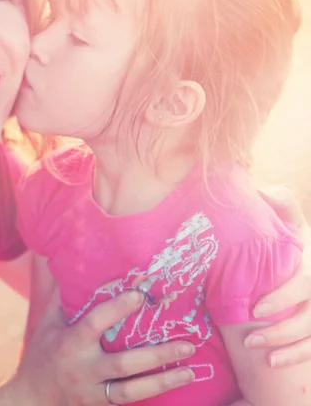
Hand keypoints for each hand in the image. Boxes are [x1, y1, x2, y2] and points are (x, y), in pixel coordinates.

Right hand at [14, 288, 194, 404]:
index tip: (141, 294)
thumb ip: (62, 295)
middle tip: (187, 344)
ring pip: (132, 390)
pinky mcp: (99, 405)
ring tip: (191, 369)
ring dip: (163, 380)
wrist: (31, 397)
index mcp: (70, 342)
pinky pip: (128, 401)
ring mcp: (92, 391)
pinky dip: (152, 393)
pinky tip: (174, 384)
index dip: (117, 308)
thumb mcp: (48, 322)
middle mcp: (83, 368)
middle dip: (157, 355)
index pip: (96, 323)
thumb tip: (69, 262)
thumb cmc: (42, 351)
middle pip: (124, 364)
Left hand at [246, 186, 310, 366]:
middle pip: (310, 318)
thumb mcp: (294, 219)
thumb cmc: (297, 240)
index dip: (283, 298)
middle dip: (280, 331)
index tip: (255, 309)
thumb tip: (261, 191)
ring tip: (258, 353)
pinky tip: (272, 363)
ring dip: (287, 349)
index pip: (306, 285)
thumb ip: (281, 202)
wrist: (308, 260)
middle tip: (248, 338)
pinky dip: (297, 357)